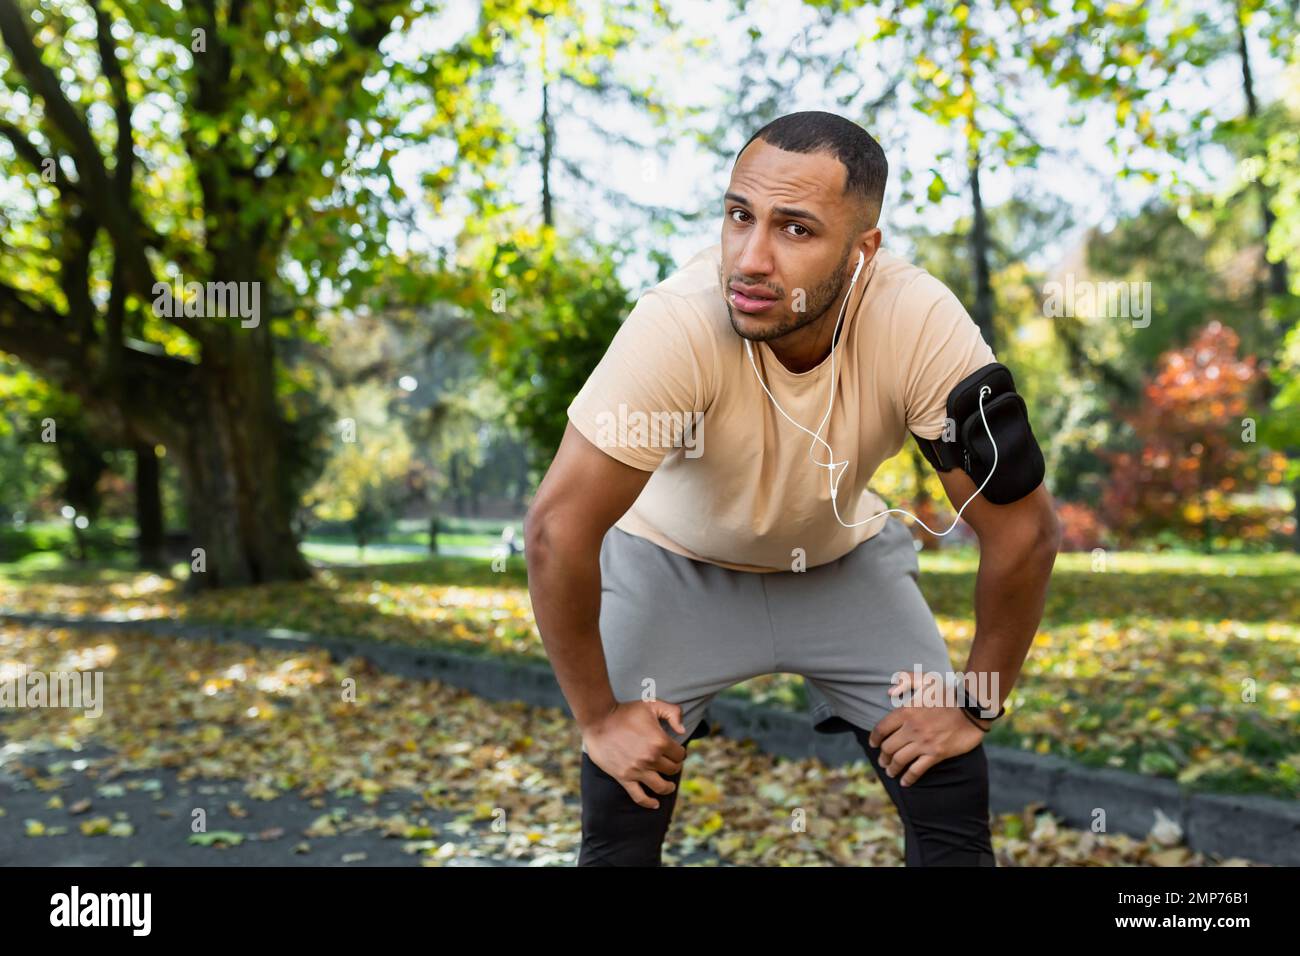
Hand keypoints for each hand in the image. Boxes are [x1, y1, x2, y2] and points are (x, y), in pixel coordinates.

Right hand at [582, 699, 688, 808]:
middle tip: (671, 764)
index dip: (680, 753)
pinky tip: (655, 804)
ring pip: (661, 786)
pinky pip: (639, 796)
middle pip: (672, 770)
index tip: (677, 752)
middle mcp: (651, 758)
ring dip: (668, 787)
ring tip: (669, 785)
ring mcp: (637, 770)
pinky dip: (649, 802)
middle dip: (674, 766)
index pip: (680, 754)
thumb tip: (682, 731)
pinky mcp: (624, 777)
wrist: (599, 720)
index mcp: (660, 741)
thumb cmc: (625, 711)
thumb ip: (673, 713)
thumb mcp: (652, 704)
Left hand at [867, 671, 985, 786]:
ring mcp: (924, 742)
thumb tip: (889, 692)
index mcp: (905, 711)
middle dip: (883, 757)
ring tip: (891, 771)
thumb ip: (905, 680)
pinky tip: (905, 782)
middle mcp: (911, 729)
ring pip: (900, 760)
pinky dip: (909, 778)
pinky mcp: (937, 753)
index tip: (873, 744)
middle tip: (882, 761)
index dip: (874, 738)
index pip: (881, 729)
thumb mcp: (926, 680)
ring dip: (892, 768)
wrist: (973, 707)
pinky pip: (918, 770)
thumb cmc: (948, 693)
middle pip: (888, 747)